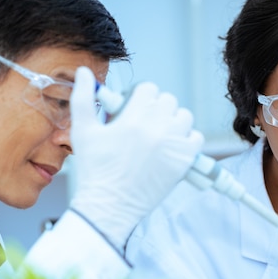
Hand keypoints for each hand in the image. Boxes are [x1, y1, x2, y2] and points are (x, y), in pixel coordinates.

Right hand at [68, 67, 203, 247]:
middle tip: (142, 123)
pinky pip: (195, 138)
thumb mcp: (82, 131)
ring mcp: (173, 145)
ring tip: (156, 134)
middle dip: (154, 107)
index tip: (131, 108)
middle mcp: (157, 128)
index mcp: (133, 118)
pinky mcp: (184, 162)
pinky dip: (185, 140)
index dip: (139, 96)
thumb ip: (82, 98)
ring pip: (184, 116)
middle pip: (167, 100)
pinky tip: (169, 147)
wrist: (109, 206)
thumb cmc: (94, 171)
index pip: (148, 88)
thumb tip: (85, 72)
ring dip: (172, 121)